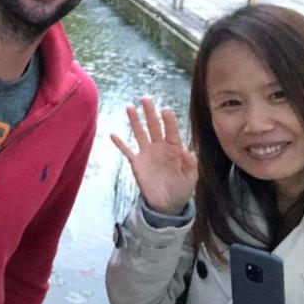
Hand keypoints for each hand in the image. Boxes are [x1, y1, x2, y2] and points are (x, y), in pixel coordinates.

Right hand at [110, 96, 196, 214]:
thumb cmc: (181, 189)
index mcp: (174, 149)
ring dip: (134, 120)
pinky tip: (113, 134)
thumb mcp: (190, 179)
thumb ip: (191, 165)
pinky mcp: (136, 162)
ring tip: (129, 106)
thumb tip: (189, 151)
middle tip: (146, 98)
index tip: (165, 109)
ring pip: (140, 133)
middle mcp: (160, 147)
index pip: (171, 132)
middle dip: (150, 112)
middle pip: (154, 126)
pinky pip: (127, 151)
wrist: (166, 204)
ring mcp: (147, 153)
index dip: (168, 121)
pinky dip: (120, 143)